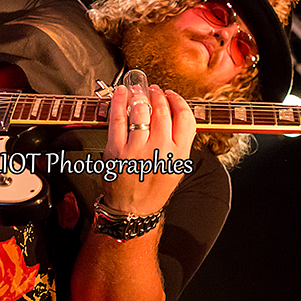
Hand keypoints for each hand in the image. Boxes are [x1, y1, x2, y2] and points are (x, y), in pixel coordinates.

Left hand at [101, 83, 196, 215]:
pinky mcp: (116, 149)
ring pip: (141, 110)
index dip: (177, 101)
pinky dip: (119, 101)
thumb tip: (173, 110)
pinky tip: (121, 93)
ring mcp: (137, 149)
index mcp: (179, 154)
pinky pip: (118, 118)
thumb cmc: (154, 187)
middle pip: (162, 110)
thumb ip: (179, 140)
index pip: (184, 117)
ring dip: (140, 95)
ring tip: (138, 91)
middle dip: (158, 95)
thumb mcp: (177, 166)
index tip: (171, 95)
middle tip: (153, 90)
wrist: (133, 209)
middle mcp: (160, 150)